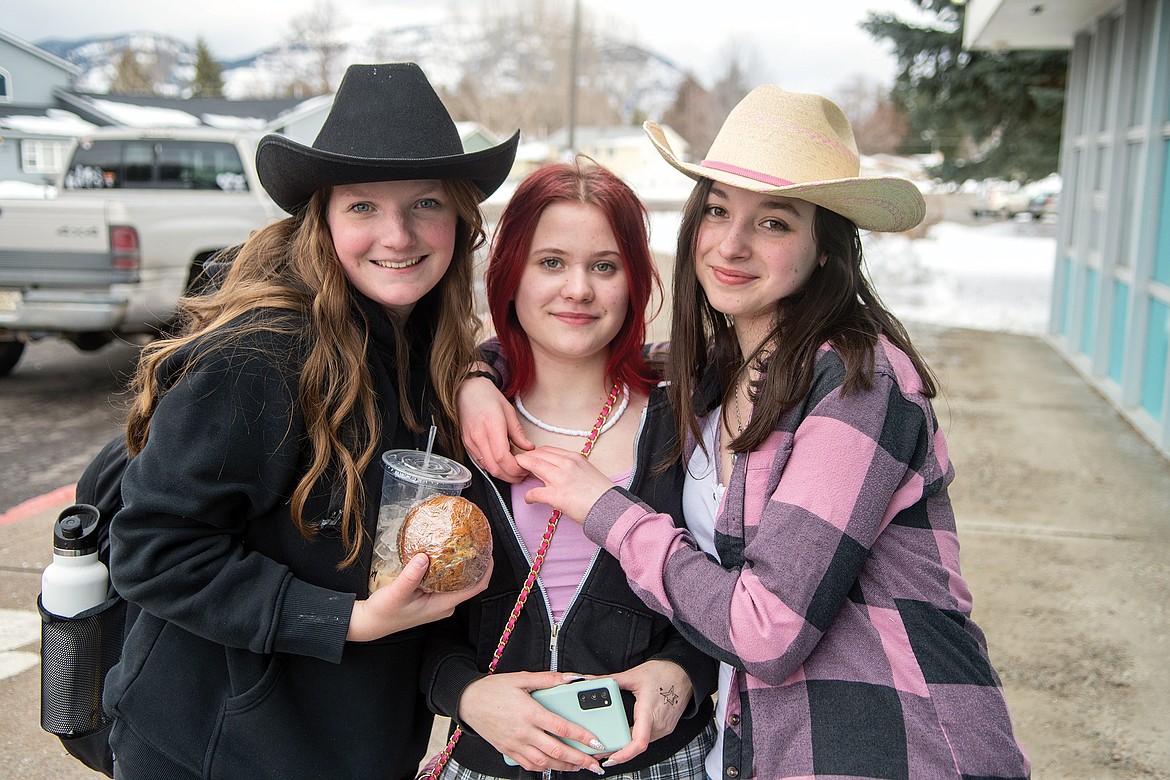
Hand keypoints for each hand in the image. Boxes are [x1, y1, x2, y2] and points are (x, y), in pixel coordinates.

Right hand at [346, 553, 492, 641]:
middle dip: (475, 563)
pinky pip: (445, 581)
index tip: (488, 551)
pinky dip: (448, 568)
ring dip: (461, 565)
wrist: (370, 623)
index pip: (476, 588)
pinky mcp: (430, 598)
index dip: (486, 570)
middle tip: (474, 542)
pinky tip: (442, 555)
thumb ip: (410, 576)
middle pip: (470, 583)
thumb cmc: (384, 613)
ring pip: (457, 582)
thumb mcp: (396, 593)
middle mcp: (444, 605)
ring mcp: (438, 602)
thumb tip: (423, 557)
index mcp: (443, 605)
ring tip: (462, 544)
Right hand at [457, 671, 605, 774]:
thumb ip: (549, 679)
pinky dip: (545, 768)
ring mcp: (515, 744)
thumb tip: (572, 677)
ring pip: (545, 762)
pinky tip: (554, 765)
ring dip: (565, 767)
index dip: (581, 736)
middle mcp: (523, 732)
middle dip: (579, 759)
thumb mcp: (522, 678)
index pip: (561, 728)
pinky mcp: (508, 751)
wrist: (468, 702)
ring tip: (580, 766)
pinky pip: (529, 765)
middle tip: (594, 764)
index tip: (596, 741)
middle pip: (556, 751)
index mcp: (529, 712)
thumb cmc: (493, 689)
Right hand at [459, 375, 533, 482]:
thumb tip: (529, 448)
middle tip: (522, 473)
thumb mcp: (509, 411)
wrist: (468, 391)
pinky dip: (493, 466)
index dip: (515, 468)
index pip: (502, 457)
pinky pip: (481, 463)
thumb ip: (519, 433)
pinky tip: (501, 461)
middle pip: (495, 468)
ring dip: (502, 473)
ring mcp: (471, 442)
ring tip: (514, 468)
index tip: (524, 468)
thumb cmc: (488, 398)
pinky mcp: (467, 445)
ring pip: (487, 468)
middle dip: (510, 476)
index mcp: (491, 426)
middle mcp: (478, 437)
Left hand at [513, 446, 614, 524]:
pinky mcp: (556, 495)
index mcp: (574, 457)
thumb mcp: (587, 471)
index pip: (547, 450)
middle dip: (525, 458)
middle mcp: (566, 464)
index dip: (535, 453)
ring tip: (518, 475)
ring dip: (522, 469)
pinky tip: (529, 499)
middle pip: (538, 455)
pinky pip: (534, 493)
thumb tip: (558, 471)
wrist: (610, 508)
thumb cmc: (601, 493)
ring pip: (533, 466)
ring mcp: (560, 479)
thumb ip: (572, 467)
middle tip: (518, 464)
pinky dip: (528, 496)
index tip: (530, 458)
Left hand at [600, 660, 693, 767]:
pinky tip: (626, 735)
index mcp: (649, 711)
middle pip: (636, 745)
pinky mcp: (666, 728)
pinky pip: (649, 738)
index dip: (624, 754)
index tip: (610, 758)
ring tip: (610, 742)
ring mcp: (664, 728)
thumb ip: (609, 680)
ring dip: (627, 744)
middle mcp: (659, 724)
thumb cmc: (664, 672)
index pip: (638, 742)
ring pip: (642, 743)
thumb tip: (589, 680)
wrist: (685, 673)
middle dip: (618, 749)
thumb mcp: (633, 675)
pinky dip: (636, 739)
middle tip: (599, 750)